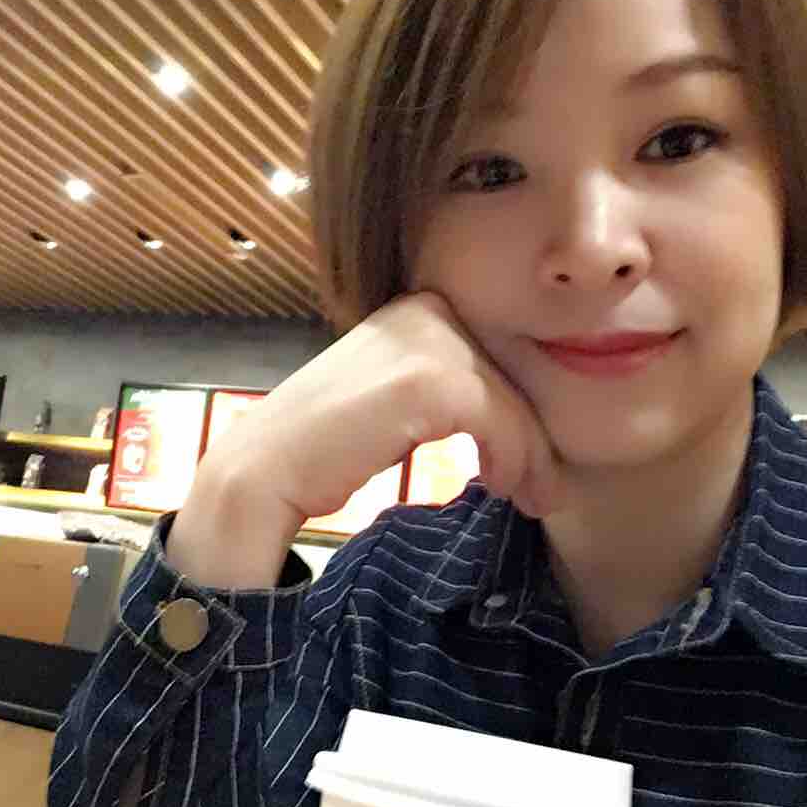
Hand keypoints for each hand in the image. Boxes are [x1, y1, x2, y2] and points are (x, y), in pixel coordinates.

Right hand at [168, 291, 565, 586]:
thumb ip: (444, 387)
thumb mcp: (395, 399)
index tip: (530, 467)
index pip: (498, 357)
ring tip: (528, 498)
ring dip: (528, 457)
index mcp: (418, 307)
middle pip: (512, 376)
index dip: (521, 412)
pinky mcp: (430, 381)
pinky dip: (511, 460)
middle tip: (540, 491)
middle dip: (532, 439)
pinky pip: (499, 421)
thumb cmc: (328, 447)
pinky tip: (498, 486)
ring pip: (512, 401)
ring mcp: (427, 341)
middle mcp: (425, 310)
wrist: (266, 469)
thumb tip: (514, 411)